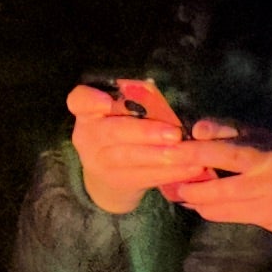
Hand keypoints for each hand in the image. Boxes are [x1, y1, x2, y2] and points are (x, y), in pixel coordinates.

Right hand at [67, 77, 215, 215]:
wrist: (109, 175)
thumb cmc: (123, 131)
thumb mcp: (122, 112)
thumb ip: (137, 100)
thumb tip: (164, 89)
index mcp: (88, 112)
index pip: (79, 101)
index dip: (90, 101)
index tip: (105, 102)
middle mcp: (88, 136)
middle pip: (112, 132)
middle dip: (145, 133)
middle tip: (174, 134)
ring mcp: (98, 162)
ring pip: (130, 158)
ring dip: (161, 155)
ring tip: (186, 152)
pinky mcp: (117, 182)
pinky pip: (144, 176)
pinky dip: (170, 173)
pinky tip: (191, 168)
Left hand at [166, 121, 271, 245]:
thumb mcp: (268, 144)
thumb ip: (233, 134)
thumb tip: (198, 129)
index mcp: (266, 148)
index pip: (228, 144)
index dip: (198, 146)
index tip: (174, 145)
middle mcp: (267, 169)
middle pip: (220, 170)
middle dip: (190, 171)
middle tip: (166, 171)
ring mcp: (266, 195)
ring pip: (218, 198)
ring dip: (194, 196)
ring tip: (178, 192)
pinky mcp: (264, 217)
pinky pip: (226, 214)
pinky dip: (207, 210)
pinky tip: (196, 205)